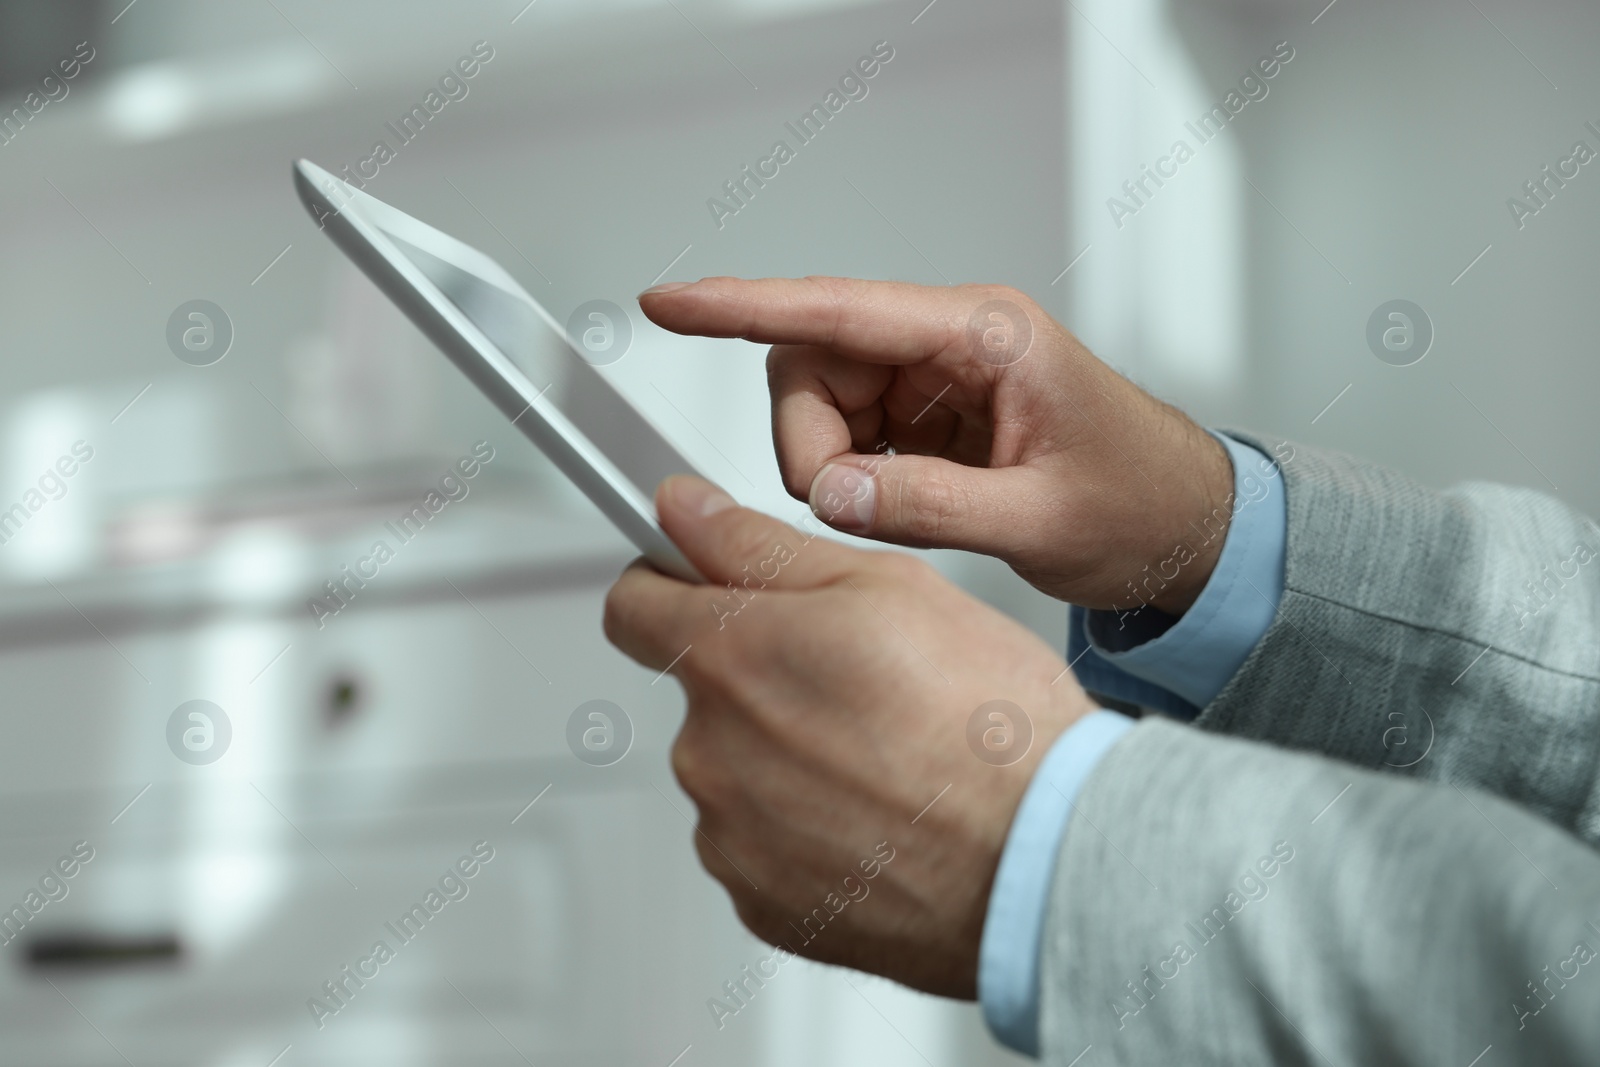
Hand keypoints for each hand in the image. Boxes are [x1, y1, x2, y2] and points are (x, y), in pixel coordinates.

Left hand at [604, 475, 1095, 996]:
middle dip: (763, 680)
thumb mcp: (884, 587)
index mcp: (731, 659)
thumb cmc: (988, 727)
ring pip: (737, 773)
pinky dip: (808, 832)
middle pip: (704, 694)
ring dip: (788, 761)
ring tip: (887, 760)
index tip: (705, 589)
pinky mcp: (762, 904)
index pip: (634, 605)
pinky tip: (879, 819)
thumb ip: (758, 546)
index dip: (670, 585)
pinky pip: (763, 847)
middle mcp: (710, 752)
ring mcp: (732, 836)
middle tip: (862, 685)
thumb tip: (684, 512)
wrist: (1046, 862)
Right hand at [639, 276, 1234, 614]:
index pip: (841, 310)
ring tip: (896, 510)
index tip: (669, 305)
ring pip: (820, 402)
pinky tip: (898, 503)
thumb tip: (833, 495)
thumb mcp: (1040, 517)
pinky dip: (849, 478)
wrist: (1181, 525)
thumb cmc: (1138, 499)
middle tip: (845, 504)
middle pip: (813, 362)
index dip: (744, 305)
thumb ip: (931, 507)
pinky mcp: (926, 415)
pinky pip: (847, 435)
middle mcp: (950, 343)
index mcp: (986, 334)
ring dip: (828, 465)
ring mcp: (935, 378)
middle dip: (807, 440)